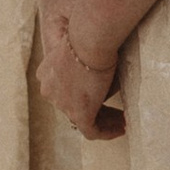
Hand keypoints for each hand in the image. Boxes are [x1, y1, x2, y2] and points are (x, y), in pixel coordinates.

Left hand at [37, 0, 124, 140]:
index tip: (100, 95)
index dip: (82, 95)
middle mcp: (50, 90)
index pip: (63, 90)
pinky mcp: (78, 113)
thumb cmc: (90, 37)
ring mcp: (62, 103)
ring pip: (82, 120)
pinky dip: (107, 132)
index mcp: (47, 72)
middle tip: (115, 112)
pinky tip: (122, 128)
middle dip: (95, 110)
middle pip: (72, 106)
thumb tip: (103, 73)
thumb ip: (88, 65)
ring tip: (122, 122)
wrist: (90, 41)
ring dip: (104, 122)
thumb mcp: (84, 50)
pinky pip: (92, 131)